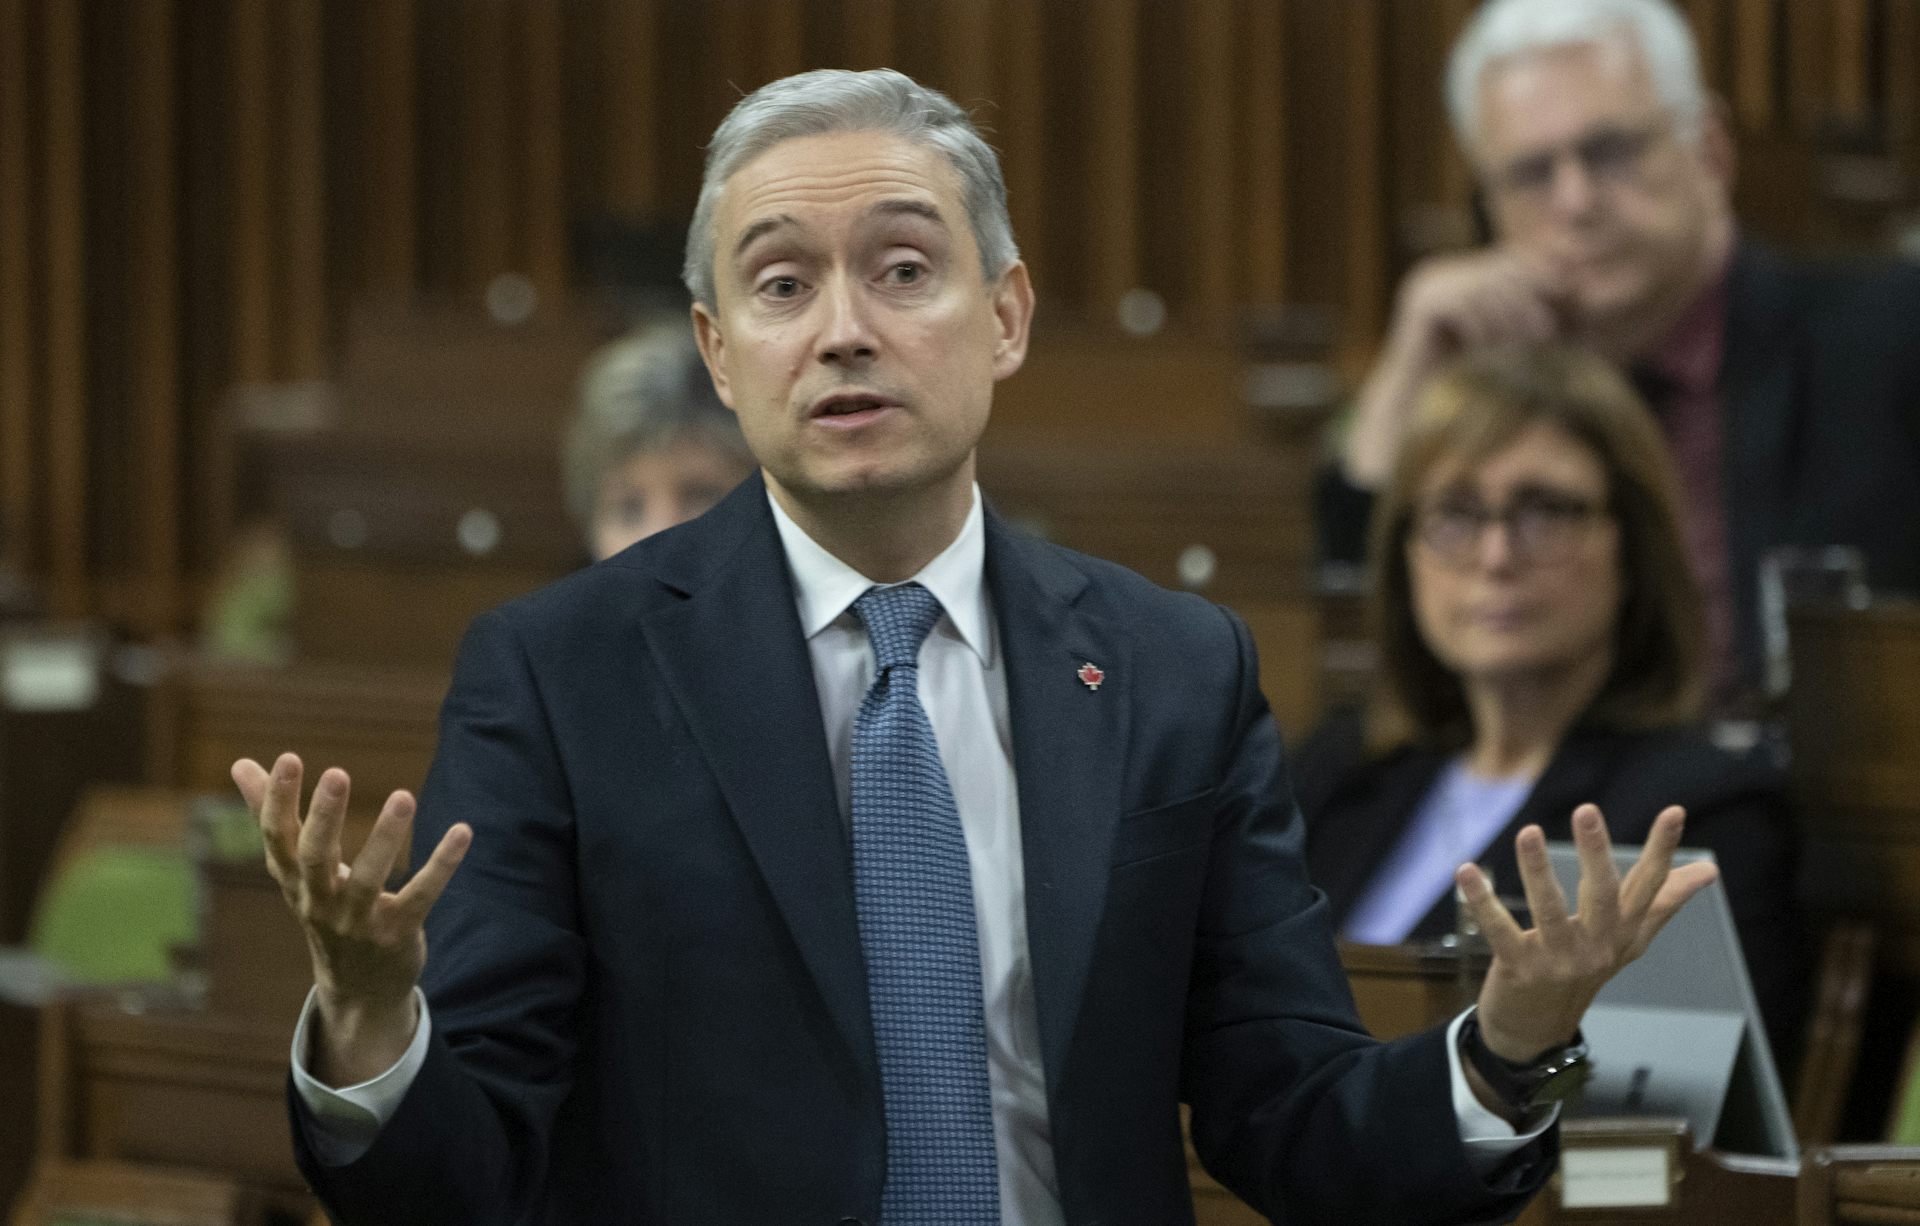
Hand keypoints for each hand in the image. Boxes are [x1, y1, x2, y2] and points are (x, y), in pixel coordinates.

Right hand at [232, 752, 470, 1084]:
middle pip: (315, 856)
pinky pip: (421, 896)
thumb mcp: (296, 870)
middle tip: (337, 773)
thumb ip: (273, 816)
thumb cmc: (326, 910)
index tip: (288, 758)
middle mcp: (319, 900)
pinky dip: (442, 865)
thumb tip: (239, 763)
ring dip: (386, 837)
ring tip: (404, 796)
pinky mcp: (398, 931)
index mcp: (294, 879)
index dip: (277, 800)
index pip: (276, 837)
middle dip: (324, 816)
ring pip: (369, 878)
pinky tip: (462, 830)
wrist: (358, 989)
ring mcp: (358, 920)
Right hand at [1386, 247, 1571, 362]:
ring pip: (1481, 294)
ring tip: (1530, 338)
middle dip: (1525, 302)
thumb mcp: (1484, 323)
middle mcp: (1432, 269)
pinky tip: (1488, 347)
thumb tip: (1551, 282)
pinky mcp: (1420, 307)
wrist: (1403, 383)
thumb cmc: (1448, 356)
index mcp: (1447, 267)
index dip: (1531, 282)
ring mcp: (1424, 286)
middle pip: (1492, 275)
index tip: (1557, 306)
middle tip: (1548, 328)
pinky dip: (1481, 329)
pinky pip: (1464, 311)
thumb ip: (1505, 303)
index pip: (1497, 263)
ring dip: (1509, 318)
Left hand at [1461, 803, 1716, 1064]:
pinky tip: (1466, 871)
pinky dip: (1481, 902)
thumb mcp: (1627, 938)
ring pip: (1549, 911)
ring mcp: (1559, 960)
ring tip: (1526, 832)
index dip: (1662, 850)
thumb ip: (1664, 901)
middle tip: (1587, 810)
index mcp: (1623, 931)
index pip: (1649, 886)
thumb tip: (1710, 870)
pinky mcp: (1519, 969)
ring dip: (1536, 871)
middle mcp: (1597, 946)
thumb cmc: (1584, 969)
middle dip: (1596, 852)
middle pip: (1602, 895)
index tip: (1674, 810)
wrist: (1538, 1030)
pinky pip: (1500, 932)